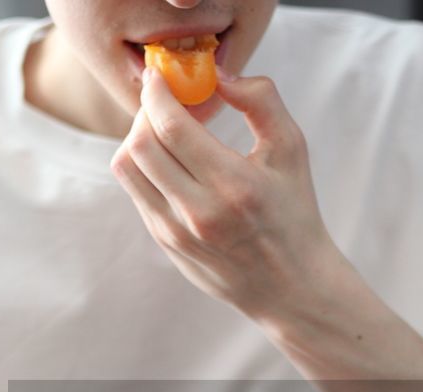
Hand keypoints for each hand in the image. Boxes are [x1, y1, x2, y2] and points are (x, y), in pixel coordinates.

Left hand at [112, 67, 342, 319]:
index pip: (172, 128)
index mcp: (235, 186)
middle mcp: (199, 213)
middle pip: (141, 145)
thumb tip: (218, 75)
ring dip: (138, 138)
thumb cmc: (294, 212)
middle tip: (163, 99)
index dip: (157, 92)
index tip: (159, 74)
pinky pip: (136, 192)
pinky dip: (144, 166)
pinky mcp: (165, 244)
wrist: (290, 286)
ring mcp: (176, 234)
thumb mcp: (291, 150)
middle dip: (146, 110)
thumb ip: (261, 101)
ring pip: (127, 169)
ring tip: (163, 129)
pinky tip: (169, 160)